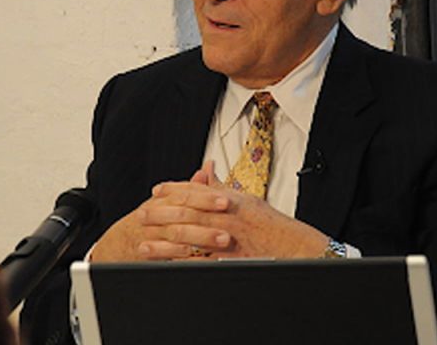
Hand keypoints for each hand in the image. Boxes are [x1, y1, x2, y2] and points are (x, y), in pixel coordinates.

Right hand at [90, 181, 231, 261]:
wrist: (118, 242)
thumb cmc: (148, 220)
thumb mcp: (164, 201)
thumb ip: (187, 188)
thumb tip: (205, 171)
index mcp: (163, 199)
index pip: (186, 195)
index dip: (206, 197)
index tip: (225, 200)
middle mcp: (156, 215)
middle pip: (183, 214)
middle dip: (207, 218)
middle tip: (229, 222)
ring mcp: (151, 234)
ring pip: (177, 234)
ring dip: (200, 237)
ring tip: (221, 241)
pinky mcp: (148, 252)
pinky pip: (165, 254)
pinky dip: (182, 255)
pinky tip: (198, 257)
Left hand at [144, 181, 327, 259]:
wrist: (295, 247)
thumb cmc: (272, 225)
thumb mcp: (248, 199)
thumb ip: (223, 186)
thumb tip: (207, 168)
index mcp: (230, 199)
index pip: (196, 190)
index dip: (173, 190)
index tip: (156, 191)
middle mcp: (226, 217)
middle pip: (186, 212)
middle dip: (160, 214)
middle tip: (141, 216)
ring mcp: (228, 239)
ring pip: (188, 238)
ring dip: (163, 243)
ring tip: (143, 246)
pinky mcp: (229, 261)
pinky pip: (201, 263)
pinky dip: (182, 265)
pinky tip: (166, 268)